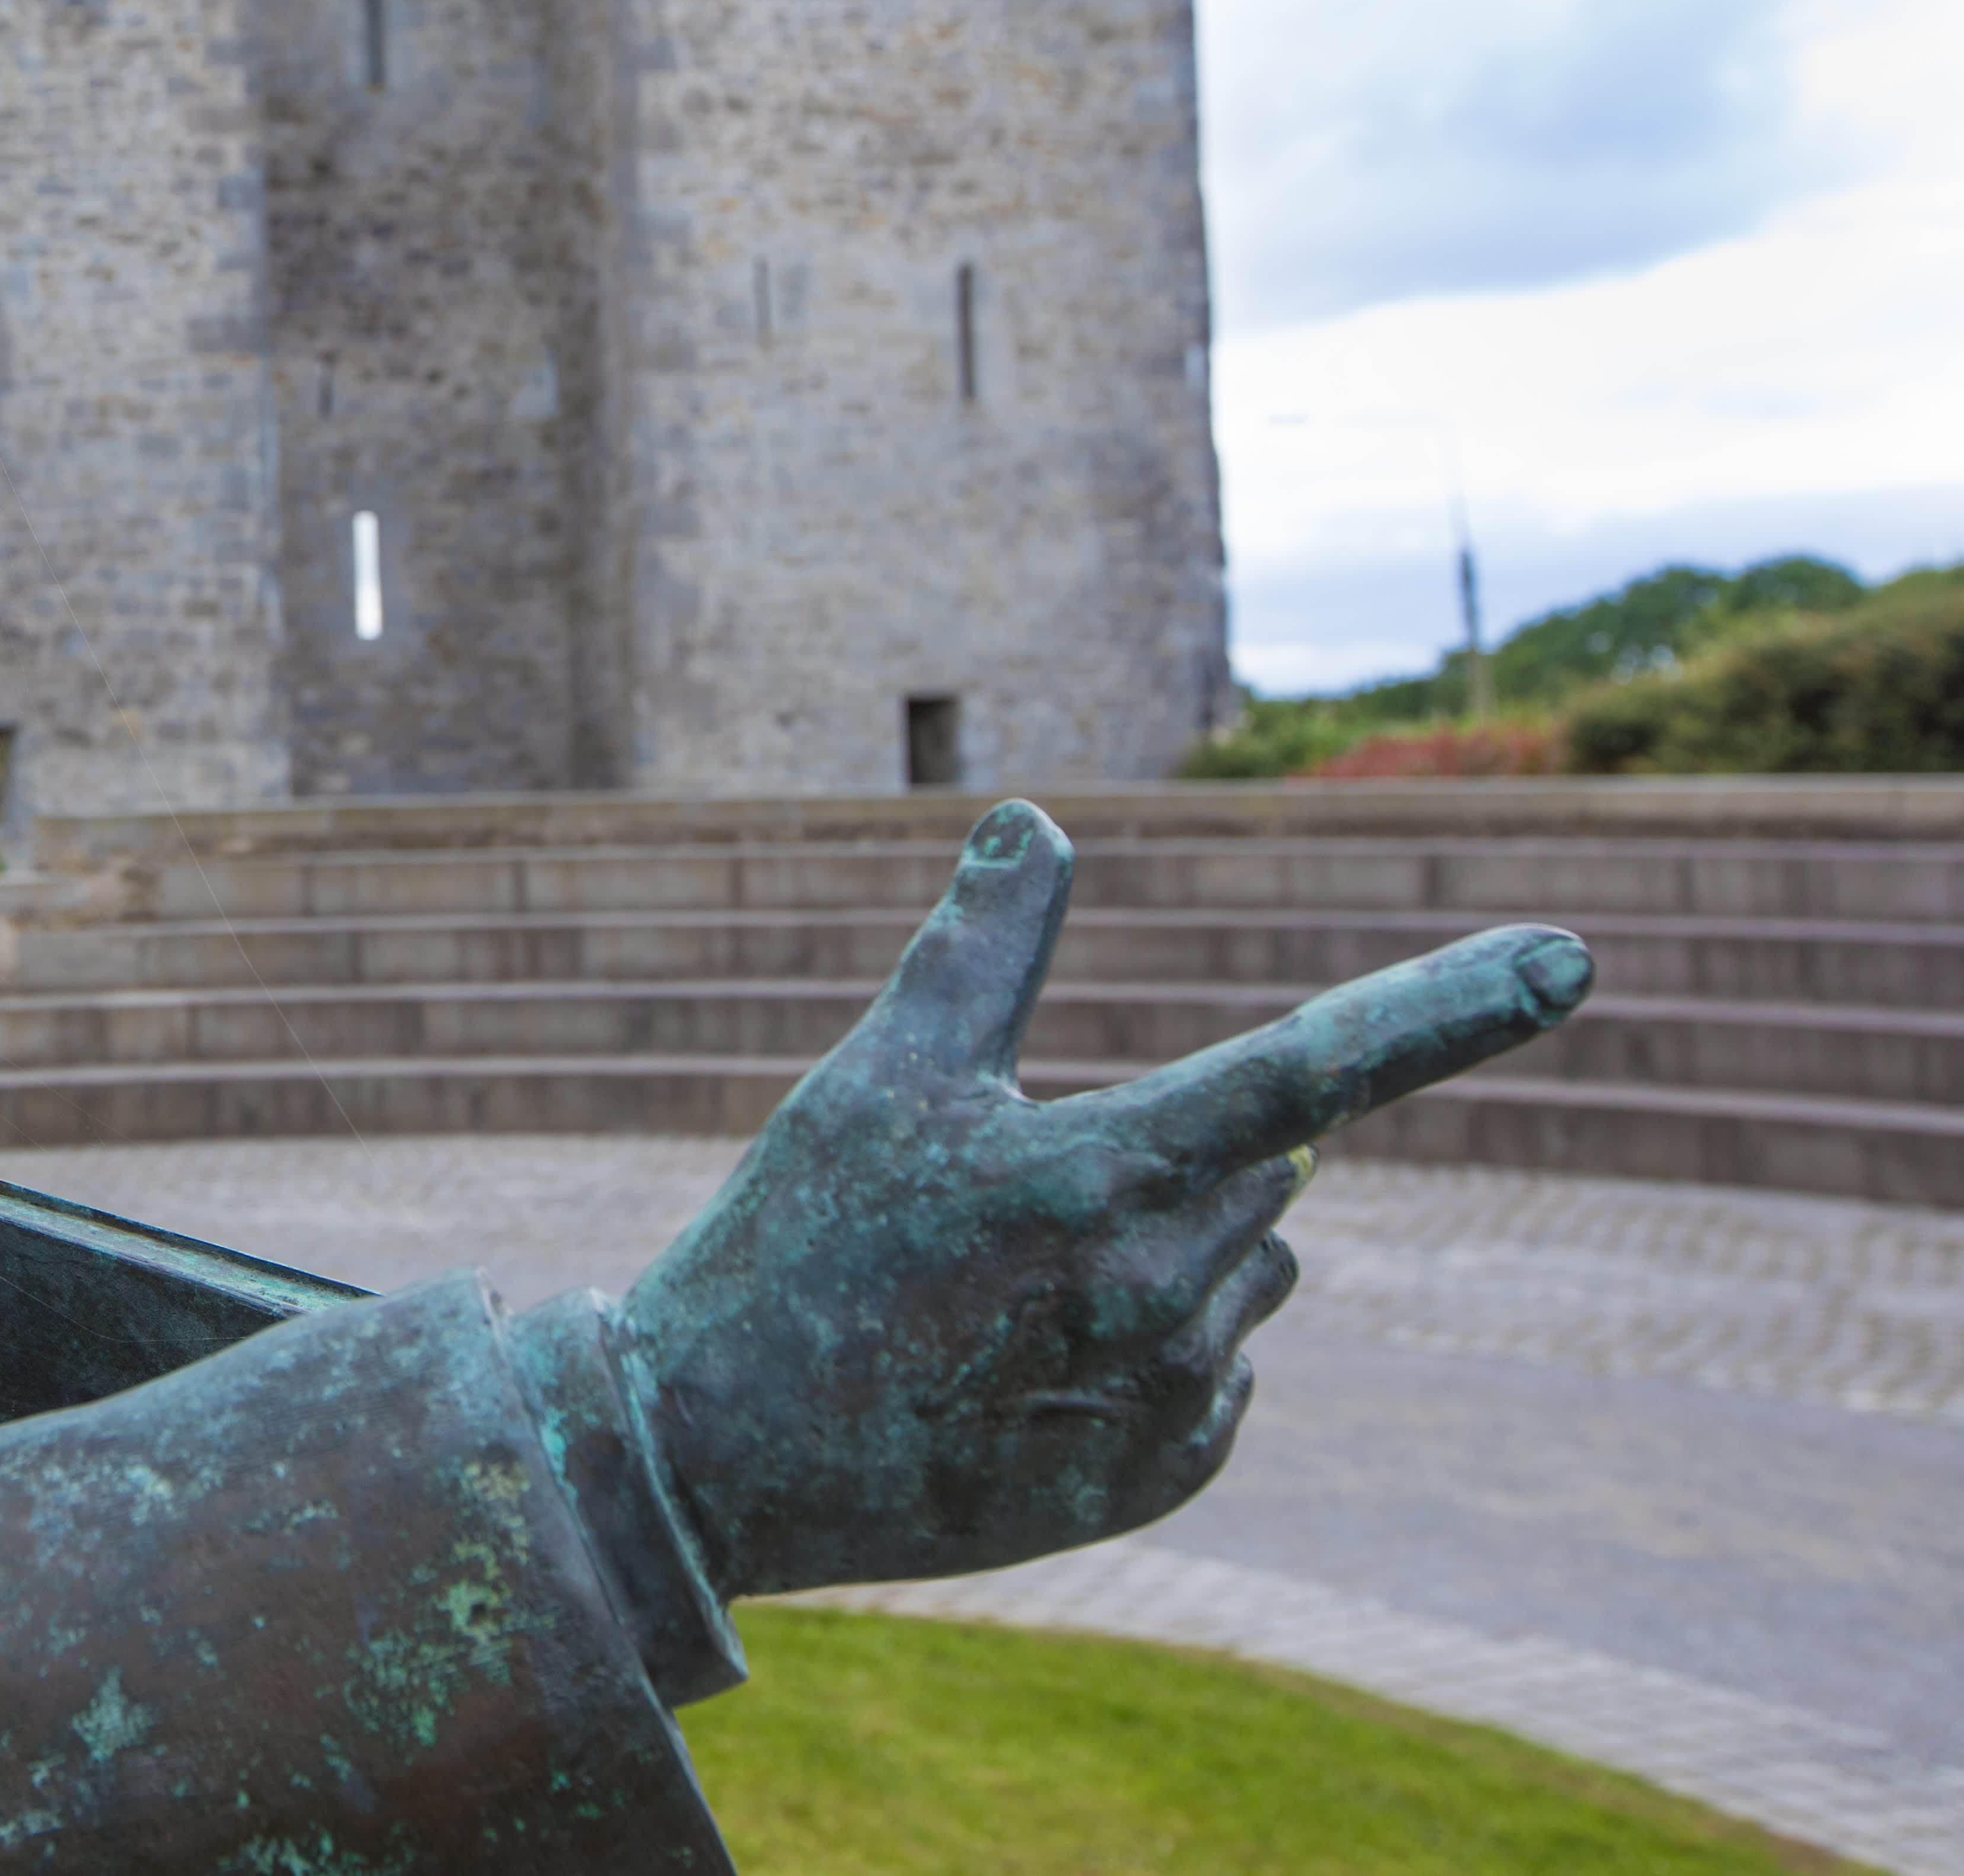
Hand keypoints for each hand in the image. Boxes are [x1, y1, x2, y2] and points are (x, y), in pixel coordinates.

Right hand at [618, 798, 1591, 1602]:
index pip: (1312, 1067)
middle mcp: (1159, 1291)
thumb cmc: (794, 1240)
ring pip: (1252, 1265)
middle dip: (1179, 1148)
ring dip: (1171, 1248)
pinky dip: (1160, 1346)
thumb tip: (1041, 818)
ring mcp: (1168, 1397)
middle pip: (1265, 1166)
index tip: (1571, 959)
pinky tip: (1033, 1366)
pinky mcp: (1159, 1476)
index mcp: (1100, 1175)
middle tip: (1013, 1194)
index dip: (1448, 1007)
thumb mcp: (876, 1076)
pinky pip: (1226, 1371)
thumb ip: (981, 948)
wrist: (723, 1454)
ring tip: (1007, 1291)